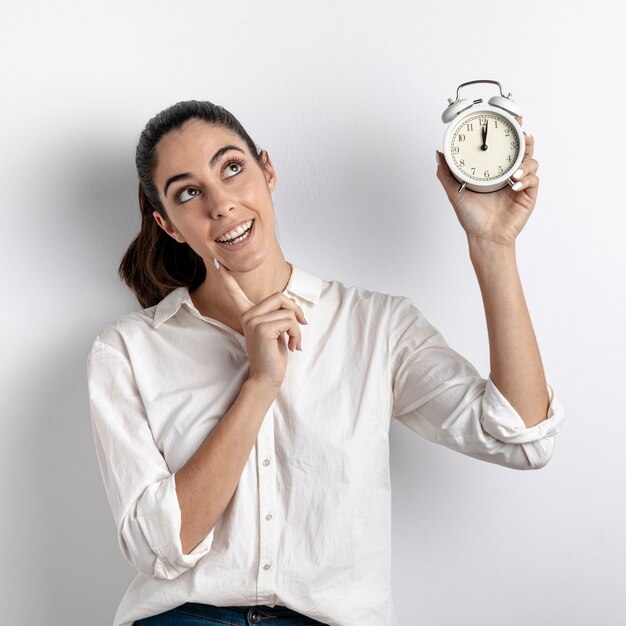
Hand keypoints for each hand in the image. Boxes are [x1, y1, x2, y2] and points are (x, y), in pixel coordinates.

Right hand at [213, 261, 307, 389]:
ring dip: (298, 328)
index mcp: (248, 314)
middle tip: (303, 323)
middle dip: (296, 309)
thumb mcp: (275, 330)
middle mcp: (248, 315)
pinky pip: (290, 321)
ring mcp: (254, 321)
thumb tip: (292, 308)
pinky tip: (292, 346)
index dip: (228, 279)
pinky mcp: (263, 328)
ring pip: (288, 312)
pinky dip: (297, 334)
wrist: (267, 377)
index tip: (219, 264)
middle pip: (280, 296)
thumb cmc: (273, 355)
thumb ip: (277, 315)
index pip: (236, 293)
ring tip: (294, 342)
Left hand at [436, 117, 537, 247]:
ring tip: (513, 170)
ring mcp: (520, 184)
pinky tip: (515, 183)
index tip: (511, 117)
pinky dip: (526, 178)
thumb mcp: (454, 191)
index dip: (510, 131)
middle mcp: (509, 174)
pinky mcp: (528, 195)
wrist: (484, 237)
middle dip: (525, 138)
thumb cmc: (472, 217)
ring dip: (525, 161)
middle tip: (522, 132)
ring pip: (531, 162)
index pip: (505, 146)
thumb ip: (446, 173)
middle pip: (523, 149)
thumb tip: (439, 153)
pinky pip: (534, 180)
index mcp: (494, 170)